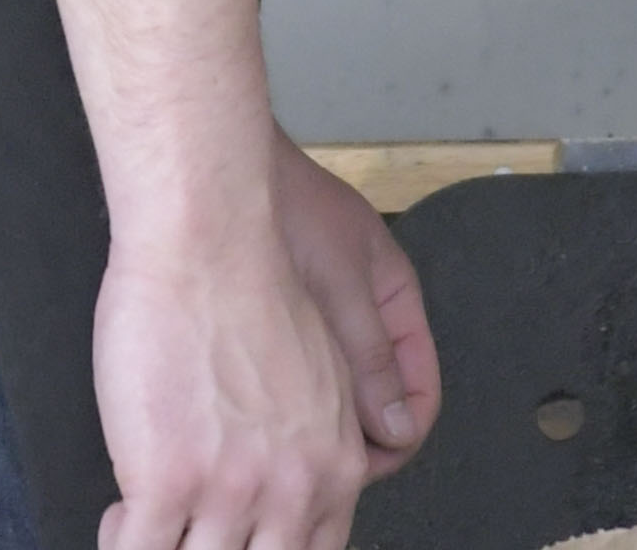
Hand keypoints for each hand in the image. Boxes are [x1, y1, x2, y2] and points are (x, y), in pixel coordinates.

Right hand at [88, 212, 379, 549]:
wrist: (210, 240)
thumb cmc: (255, 282)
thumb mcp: (328, 366)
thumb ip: (336, 429)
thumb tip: (344, 454)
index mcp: (334, 469)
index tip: (239, 539)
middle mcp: (290, 492)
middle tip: (194, 534)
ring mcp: (227, 491)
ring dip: (170, 549)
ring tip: (148, 528)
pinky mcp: (165, 480)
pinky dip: (123, 542)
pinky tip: (122, 518)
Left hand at [270, 136, 441, 471]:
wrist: (218, 173)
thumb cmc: (284, 206)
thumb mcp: (337, 282)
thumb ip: (368, 354)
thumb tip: (395, 431)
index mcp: (394, 303)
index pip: (418, 390)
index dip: (400, 434)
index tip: (362, 464)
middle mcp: (364, 318)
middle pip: (378, 401)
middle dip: (355, 439)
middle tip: (314, 464)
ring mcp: (322, 321)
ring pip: (338, 396)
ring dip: (321, 424)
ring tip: (282, 443)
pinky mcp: (282, 323)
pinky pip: (301, 378)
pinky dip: (289, 401)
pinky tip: (257, 414)